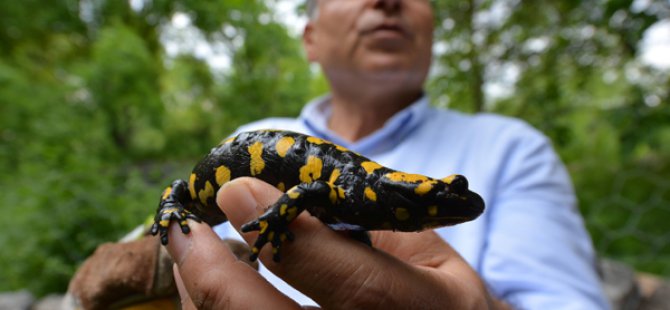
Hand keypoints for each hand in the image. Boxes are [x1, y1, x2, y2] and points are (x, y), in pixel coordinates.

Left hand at [166, 177, 508, 308]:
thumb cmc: (437, 295)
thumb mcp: (426, 251)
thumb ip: (364, 224)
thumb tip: (274, 187)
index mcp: (425, 309)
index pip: (356, 284)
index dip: (290, 238)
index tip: (237, 189)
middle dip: (216, 279)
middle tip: (184, 230)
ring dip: (203, 295)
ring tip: (189, 249)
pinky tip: (208, 284)